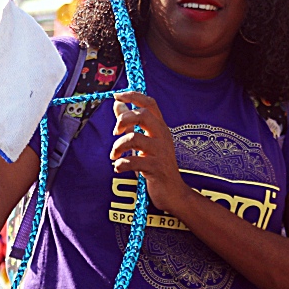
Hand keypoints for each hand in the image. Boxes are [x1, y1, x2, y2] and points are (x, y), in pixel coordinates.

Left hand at [110, 91, 190, 212]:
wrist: (173, 192)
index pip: (150, 103)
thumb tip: (117, 104)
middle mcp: (163, 136)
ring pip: (135, 139)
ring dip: (118, 146)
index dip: (133, 96)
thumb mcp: (145, 141)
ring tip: (114, 156)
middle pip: (143, 115)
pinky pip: (133, 161)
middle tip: (115, 131)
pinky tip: (118, 168)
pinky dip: (121, 164)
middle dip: (124, 119)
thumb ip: (130, 123)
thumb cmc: (156, 165)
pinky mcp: (156, 169)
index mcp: (160, 128)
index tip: (117, 95)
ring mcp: (161, 152)